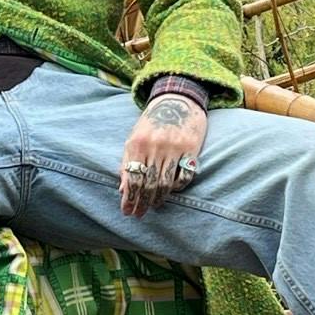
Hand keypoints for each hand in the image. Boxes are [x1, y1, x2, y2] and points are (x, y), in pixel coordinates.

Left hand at [120, 92, 206, 215]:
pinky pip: (185, 176)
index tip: (127, 211)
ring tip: (154, 206)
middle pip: (148, 184)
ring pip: (166, 183)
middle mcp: (155, 146)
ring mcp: (175, 147)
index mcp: (137, 143)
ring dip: (158, 199)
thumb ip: (127, 162)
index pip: (133, 178)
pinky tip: (171, 191)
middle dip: (142, 203)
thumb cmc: (151, 122)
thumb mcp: (133, 138)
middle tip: (139, 214)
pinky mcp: (191, 148)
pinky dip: (178, 187)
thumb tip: (122, 190)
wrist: (176, 99)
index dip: (129, 198)